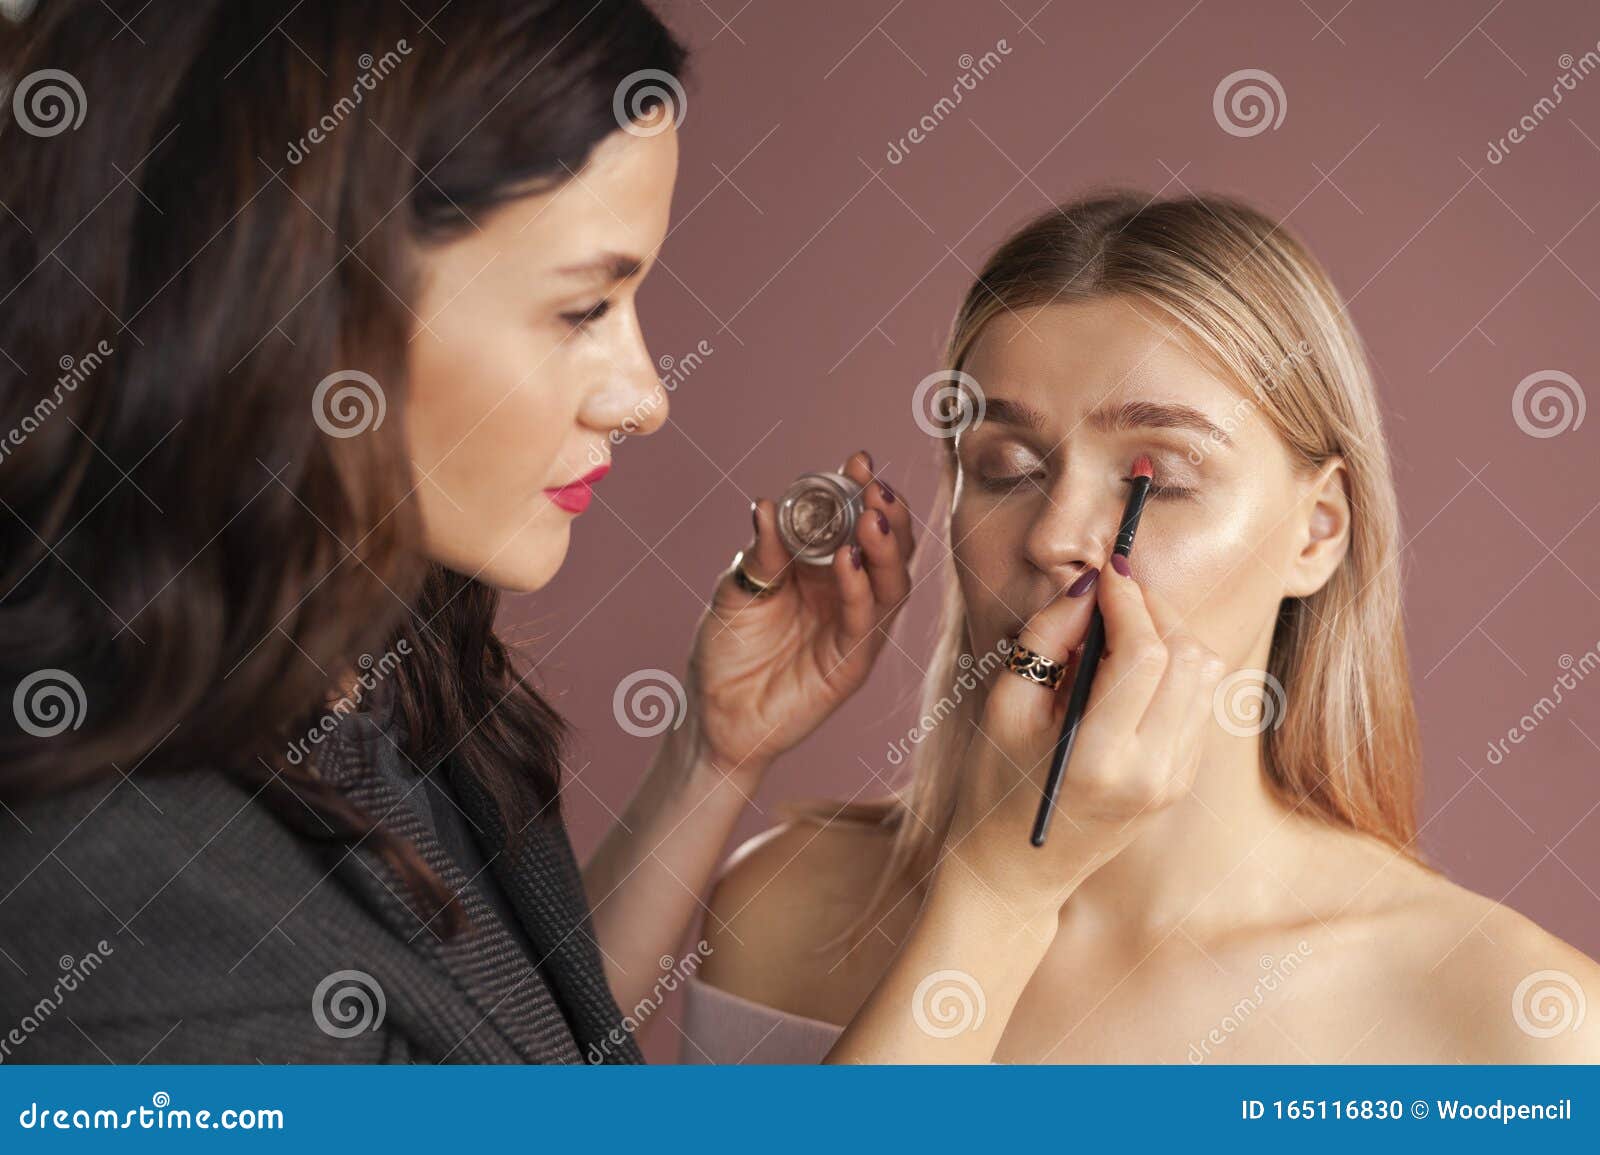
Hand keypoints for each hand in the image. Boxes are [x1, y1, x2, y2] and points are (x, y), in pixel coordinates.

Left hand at [682, 450, 914, 784]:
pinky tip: (849, 560)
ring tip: (874, 515)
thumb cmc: (726, 649)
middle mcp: (847, 593)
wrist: (712, 715)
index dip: (862, 491)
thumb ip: (761, 552)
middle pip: (888, 547)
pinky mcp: (851, 663)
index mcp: (823, 567)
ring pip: (891, 582)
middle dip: (888, 512)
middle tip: (874, 484)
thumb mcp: (738, 588)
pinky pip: (865, 622)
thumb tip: (768, 505)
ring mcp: (854, 628)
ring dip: (887, 546)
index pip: (855, 521)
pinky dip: (861, 589)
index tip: (858, 461)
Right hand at [939, 556, 1226, 925]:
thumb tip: (1090, 585)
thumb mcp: (1003, 706)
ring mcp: (1174, 781)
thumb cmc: (994, 783)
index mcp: (1099, 759)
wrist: (1016, 868)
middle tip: (1113, 593)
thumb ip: (1047, 637)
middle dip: (1154, 610)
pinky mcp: (1182, 780)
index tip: (1108, 569)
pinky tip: (1128, 669)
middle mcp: (1151, 773)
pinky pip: (1199, 702)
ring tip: (1117, 631)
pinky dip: (1173, 669)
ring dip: (1169, 636)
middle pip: (1188, 658)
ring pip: (1205, 675)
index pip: (1143, 656)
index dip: (1130, 600)